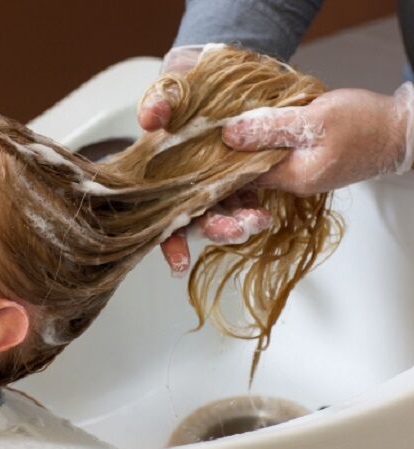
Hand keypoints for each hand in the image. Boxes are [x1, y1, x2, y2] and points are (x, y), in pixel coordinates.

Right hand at [141, 44, 271, 273]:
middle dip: (214, 230)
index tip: (179, 263)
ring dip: (236, 224)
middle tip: (232, 231)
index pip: (158, 212)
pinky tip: (263, 215)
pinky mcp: (237, 176)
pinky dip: (251, 213)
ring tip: (256, 222)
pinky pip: (244, 202)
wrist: (225, 72)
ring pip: (221, 214)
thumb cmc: (190, 81)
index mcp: (160, 167)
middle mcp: (184, 182)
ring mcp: (211, 181)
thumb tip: (150, 119)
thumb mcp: (172, 84)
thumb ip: (159, 99)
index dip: (168, 240)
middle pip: (194, 220)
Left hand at [221, 85, 413, 194]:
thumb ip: (270, 127)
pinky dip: (265, 145)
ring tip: (227, 128)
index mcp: (293, 177)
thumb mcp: (314, 119)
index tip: (200, 141)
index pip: (241, 177)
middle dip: (229, 156)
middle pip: (249, 173)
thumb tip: (229, 135)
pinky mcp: (308, 165)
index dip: (220, 159)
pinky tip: (256, 129)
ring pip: (262, 165)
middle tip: (208, 133)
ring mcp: (301, 176)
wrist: (401, 132)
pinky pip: (276, 158)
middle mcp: (294, 183)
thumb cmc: (364, 123)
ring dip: (248, 148)